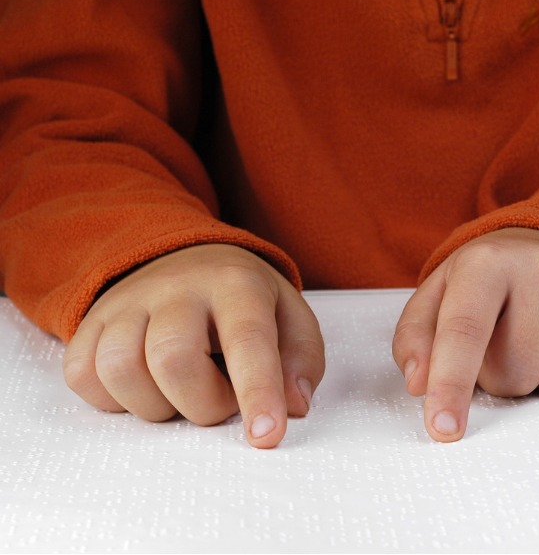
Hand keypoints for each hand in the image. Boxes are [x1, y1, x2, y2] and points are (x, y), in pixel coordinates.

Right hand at [63, 244, 324, 448]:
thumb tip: (294, 406)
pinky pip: (83, 376)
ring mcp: (127, 302)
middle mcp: (177, 286)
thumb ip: (301, 361)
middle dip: (203, 405)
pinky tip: (147, 387)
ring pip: (120, 370)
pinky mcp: (91, 321)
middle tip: (222, 399)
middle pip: (173, 361)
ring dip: (156, 406)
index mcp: (237, 284)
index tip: (266, 436)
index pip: (247, 340)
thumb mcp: (291, 318)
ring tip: (183, 393)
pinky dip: (114, 400)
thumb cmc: (247, 302)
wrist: (187, 257)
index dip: (257, 393)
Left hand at [393, 228, 538, 441]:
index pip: (465, 332)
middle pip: (519, 373)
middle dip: (505, 379)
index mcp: (486, 262)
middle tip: (505, 346)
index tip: (444, 429)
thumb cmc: (485, 285)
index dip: (452, 385)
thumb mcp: (438, 299)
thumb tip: (421, 383)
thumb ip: (417, 340)